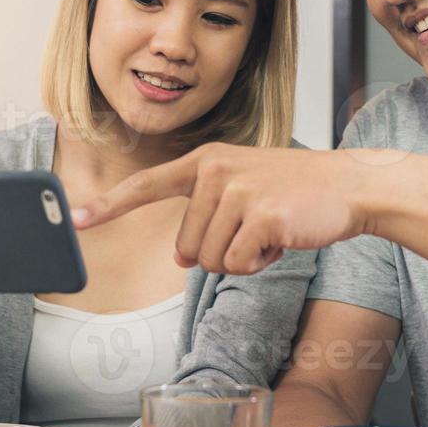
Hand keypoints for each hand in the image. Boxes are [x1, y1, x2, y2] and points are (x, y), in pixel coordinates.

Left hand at [72, 144, 403, 274]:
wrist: (351, 185)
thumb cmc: (298, 192)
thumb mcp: (246, 187)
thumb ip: (208, 214)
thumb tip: (185, 258)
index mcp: (205, 161)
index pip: (147, 186)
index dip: (110, 206)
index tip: (75, 219)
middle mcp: (214, 170)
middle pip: (187, 248)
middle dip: (222, 252)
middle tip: (258, 227)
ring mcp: (237, 191)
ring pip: (210, 261)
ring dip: (243, 258)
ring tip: (272, 228)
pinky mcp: (260, 215)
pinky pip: (238, 265)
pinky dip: (261, 263)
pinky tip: (282, 237)